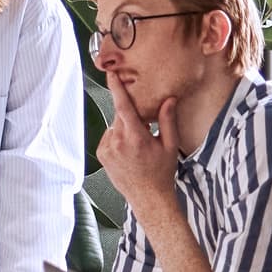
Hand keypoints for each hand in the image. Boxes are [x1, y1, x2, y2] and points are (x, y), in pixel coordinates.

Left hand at [95, 80, 179, 207]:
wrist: (148, 198)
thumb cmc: (161, 173)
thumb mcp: (169, 145)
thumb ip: (167, 120)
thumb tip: (169, 99)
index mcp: (136, 138)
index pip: (123, 106)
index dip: (117, 88)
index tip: (111, 74)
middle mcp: (118, 143)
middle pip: (120, 114)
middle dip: (130, 114)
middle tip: (143, 126)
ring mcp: (108, 149)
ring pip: (115, 126)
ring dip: (124, 128)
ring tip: (137, 145)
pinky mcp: (102, 155)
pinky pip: (109, 137)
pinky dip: (117, 137)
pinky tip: (128, 150)